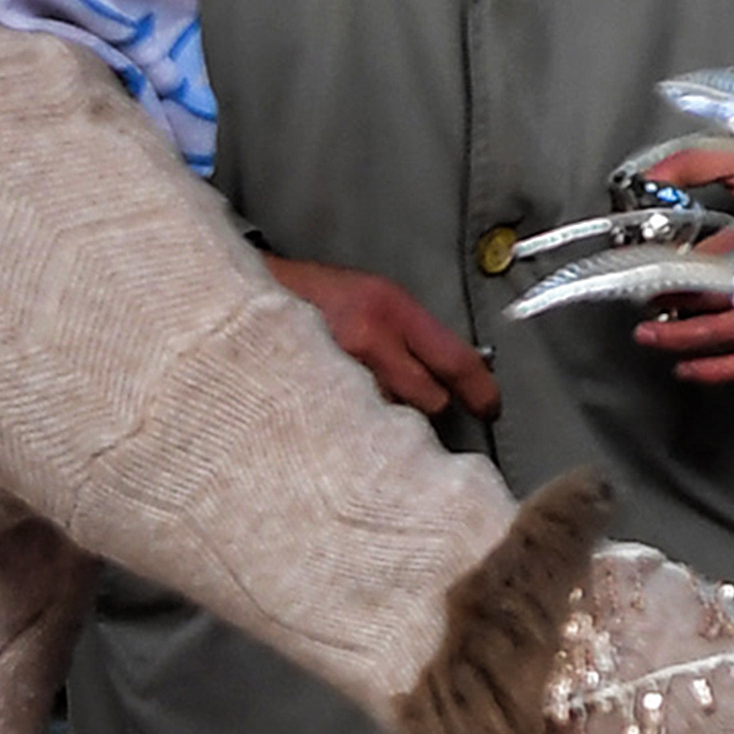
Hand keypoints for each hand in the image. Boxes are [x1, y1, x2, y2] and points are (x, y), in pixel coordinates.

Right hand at [267, 256, 496, 418]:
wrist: (243, 302)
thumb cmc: (315, 299)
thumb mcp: (373, 299)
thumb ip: (412, 335)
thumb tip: (456, 375)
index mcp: (390, 308)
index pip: (457, 360)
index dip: (482, 391)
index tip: (491, 409)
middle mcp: (368, 341)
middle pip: (431, 402)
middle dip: (427, 405)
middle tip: (405, 395)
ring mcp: (337, 375)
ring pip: (394, 422)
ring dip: (389, 422)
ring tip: (362, 401)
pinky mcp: (312, 403)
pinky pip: (358, 434)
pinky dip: (358, 430)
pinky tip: (341, 415)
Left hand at [628, 147, 733, 385]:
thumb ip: (690, 165)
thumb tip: (649, 181)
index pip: (720, 260)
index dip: (679, 272)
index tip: (646, 268)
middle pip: (725, 305)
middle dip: (676, 311)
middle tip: (642, 306)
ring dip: (690, 341)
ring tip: (653, 335)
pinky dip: (723, 368)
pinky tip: (692, 366)